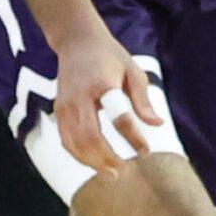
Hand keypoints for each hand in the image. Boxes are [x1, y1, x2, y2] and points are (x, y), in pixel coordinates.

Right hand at [56, 26, 159, 174]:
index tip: (146, 152)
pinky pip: (66, 139)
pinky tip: (94, 164)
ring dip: (92, 162)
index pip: (118, 116)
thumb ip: (143, 100)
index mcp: (102, 84)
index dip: (133, 137)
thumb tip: (157, 124)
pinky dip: (79, 155)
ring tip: (112, 174)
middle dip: (107, 158)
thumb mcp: (133, 71)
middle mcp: (79, 96)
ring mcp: (65, 104)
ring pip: (74, 142)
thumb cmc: (110, 57)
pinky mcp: (58, 110)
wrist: (77, 41)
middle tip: (124, 172)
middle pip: (90, 135)